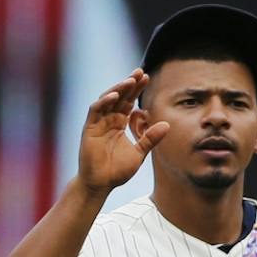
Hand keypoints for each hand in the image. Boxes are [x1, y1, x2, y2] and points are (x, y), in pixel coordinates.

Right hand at [75, 71, 168, 195]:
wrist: (101, 184)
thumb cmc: (117, 171)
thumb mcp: (139, 153)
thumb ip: (150, 138)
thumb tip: (167, 125)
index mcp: (118, 123)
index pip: (128, 101)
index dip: (137, 89)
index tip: (147, 78)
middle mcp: (107, 119)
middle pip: (119, 96)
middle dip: (129, 83)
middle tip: (141, 72)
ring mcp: (97, 122)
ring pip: (107, 99)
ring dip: (118, 89)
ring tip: (130, 81)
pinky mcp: (89, 128)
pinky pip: (95, 110)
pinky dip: (104, 102)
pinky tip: (115, 95)